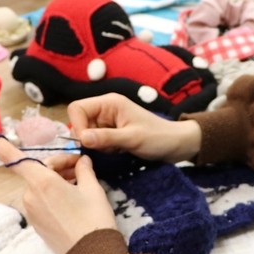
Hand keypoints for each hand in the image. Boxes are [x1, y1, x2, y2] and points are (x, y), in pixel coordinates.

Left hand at [0, 122, 118, 253]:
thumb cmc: (93, 219)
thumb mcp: (93, 189)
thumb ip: (84, 169)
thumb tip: (81, 161)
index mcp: (42, 181)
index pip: (12, 155)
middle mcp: (30, 195)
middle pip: (40, 170)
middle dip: (59, 166)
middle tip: (81, 167)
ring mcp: (31, 211)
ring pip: (41, 186)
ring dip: (57, 181)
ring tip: (81, 186)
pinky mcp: (35, 224)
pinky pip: (42, 201)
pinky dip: (54, 196)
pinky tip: (73, 202)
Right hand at [66, 93, 201, 162]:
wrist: (177, 144)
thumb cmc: (158, 137)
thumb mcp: (132, 138)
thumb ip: (106, 138)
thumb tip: (81, 138)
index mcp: (109, 102)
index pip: (77, 108)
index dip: (77, 125)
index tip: (87, 143)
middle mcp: (105, 109)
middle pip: (80, 122)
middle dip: (89, 138)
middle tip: (107, 148)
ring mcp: (107, 121)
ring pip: (87, 134)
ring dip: (98, 145)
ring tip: (117, 149)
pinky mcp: (111, 132)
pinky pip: (96, 141)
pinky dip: (103, 149)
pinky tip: (119, 151)